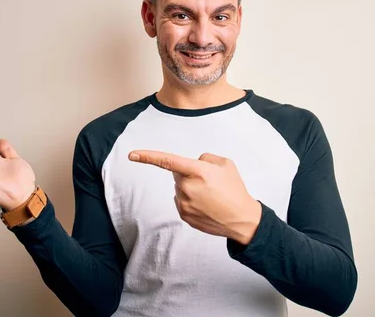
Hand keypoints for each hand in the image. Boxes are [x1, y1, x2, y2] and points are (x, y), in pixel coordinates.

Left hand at [128, 150, 261, 244]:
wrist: (242, 219)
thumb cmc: (235, 189)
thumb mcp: (225, 164)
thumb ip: (204, 158)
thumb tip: (192, 163)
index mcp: (198, 171)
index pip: (168, 161)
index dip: (148, 156)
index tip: (131, 155)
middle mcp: (188, 187)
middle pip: (177, 174)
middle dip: (188, 174)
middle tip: (209, 182)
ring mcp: (184, 203)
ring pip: (180, 188)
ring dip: (190, 188)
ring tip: (210, 195)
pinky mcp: (184, 215)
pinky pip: (181, 200)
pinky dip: (191, 200)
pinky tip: (206, 205)